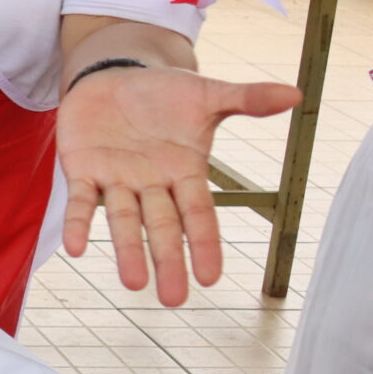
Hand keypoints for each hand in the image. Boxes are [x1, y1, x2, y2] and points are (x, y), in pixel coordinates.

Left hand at [58, 64, 298, 304]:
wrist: (115, 75)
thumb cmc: (164, 93)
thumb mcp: (207, 94)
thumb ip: (247, 100)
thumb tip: (297, 94)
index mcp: (185, 173)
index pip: (198, 214)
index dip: (203, 244)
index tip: (210, 278)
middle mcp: (151, 184)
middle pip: (162, 226)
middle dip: (167, 260)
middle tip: (172, 298)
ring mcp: (116, 179)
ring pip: (123, 220)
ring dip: (127, 250)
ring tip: (134, 283)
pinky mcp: (82, 169)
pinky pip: (81, 201)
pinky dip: (78, 223)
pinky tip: (76, 248)